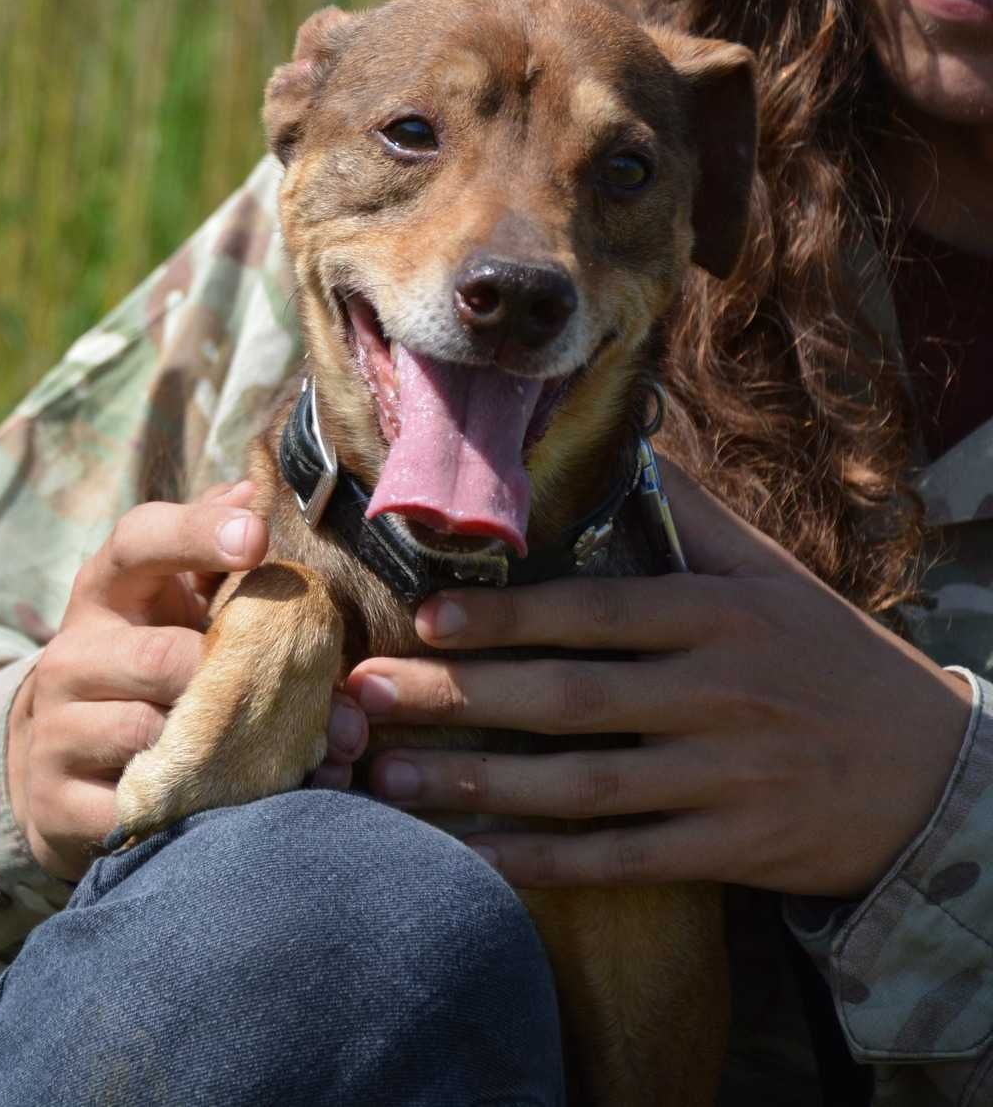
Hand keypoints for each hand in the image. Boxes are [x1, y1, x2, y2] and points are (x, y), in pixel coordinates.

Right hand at [9, 479, 369, 879]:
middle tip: (309, 706)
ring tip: (292, 765)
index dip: (197, 533)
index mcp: (107, 592)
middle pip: (163, 657)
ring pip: (150, 734)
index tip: (257, 539)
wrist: (53, 765)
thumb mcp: (167, 606)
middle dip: (238, 684)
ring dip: (231, 755)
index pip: (140, 540)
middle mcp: (73, 654)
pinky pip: (139, 807)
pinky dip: (195, 812)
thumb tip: (252, 487)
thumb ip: (211, 553)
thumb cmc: (140, 670)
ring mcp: (59, 729)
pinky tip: (231, 811)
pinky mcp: (58, 802)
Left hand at [344, 460, 973, 897]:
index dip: (508, 616)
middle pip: (570, 698)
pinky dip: (541, 861)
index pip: (597, 612)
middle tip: (364, 695)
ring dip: (478, 783)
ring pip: (583, 785)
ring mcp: (725, 778)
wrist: (937, 774)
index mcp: (720, 617)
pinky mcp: (732, 848)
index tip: (424, 614)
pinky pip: (620, 858)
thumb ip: (690, 515)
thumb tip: (613, 439)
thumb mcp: (774, 577)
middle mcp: (720, 695)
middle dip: (458, 697)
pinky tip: (466, 856)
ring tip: (387, 778)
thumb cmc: (828, 658)